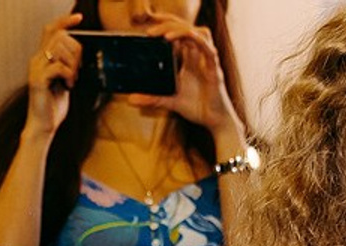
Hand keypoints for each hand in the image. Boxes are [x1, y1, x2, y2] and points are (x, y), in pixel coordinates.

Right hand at [25, 12, 81, 138]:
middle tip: (79, 69)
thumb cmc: (53, 107)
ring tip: (73, 79)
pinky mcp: (38, 81)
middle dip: (75, 49)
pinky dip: (68, 74)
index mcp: (42, 58)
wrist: (43, 127)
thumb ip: (68, 66)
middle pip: (59, 36)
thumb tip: (80, 54)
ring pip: (59, 47)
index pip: (51, 30)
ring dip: (72, 62)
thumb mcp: (65, 81)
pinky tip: (69, 85)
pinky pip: (58, 66)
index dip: (64, 21)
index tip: (78, 18)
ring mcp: (35, 69)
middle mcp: (36, 60)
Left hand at [123, 21, 237, 139]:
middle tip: (149, 29)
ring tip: (163, 35)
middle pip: (185, 28)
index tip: (146, 30)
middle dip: (167, 23)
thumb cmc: (198, 108)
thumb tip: (130, 99)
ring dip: (180, 29)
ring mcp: (206, 59)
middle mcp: (198, 55)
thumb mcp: (170, 101)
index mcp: (188, 58)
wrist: (215, 121)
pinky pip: (206, 47)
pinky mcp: (213, 67)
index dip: (164, 26)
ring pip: (196, 32)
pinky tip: (179, 40)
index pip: (177, 33)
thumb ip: (152, 98)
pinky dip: (194, 39)